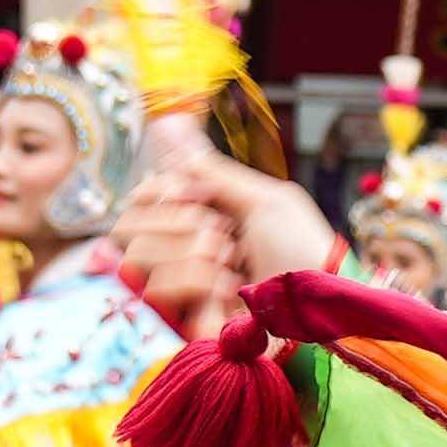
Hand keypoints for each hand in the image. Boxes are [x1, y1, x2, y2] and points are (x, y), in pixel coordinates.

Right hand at [119, 144, 334, 321]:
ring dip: (192, 254)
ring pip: (137, 256)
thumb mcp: (262, 199)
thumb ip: (209, 170)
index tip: (187, 191)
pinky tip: (229, 294)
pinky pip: (156, 289)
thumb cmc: (303, 250)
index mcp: (196, 224)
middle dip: (176, 223)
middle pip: (125, 227)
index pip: (138, 202)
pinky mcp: (178, 323)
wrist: (322, 301)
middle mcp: (178, 257)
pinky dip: (196, 282)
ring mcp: (177, 294)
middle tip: (220, 233)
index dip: (155, 192)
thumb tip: (171, 122)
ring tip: (232, 266)